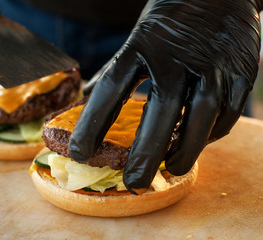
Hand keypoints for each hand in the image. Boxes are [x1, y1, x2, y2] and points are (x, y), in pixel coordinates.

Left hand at [69, 0, 260, 192]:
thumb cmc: (167, 23)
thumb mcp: (136, 38)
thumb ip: (115, 70)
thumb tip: (85, 96)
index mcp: (141, 45)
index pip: (111, 90)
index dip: (93, 125)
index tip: (80, 153)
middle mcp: (176, 56)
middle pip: (161, 112)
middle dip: (146, 154)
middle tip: (134, 182)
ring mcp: (212, 64)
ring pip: (201, 117)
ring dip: (185, 150)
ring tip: (170, 169)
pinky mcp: (241, 72)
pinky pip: (227, 114)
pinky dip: (211, 135)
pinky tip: (196, 142)